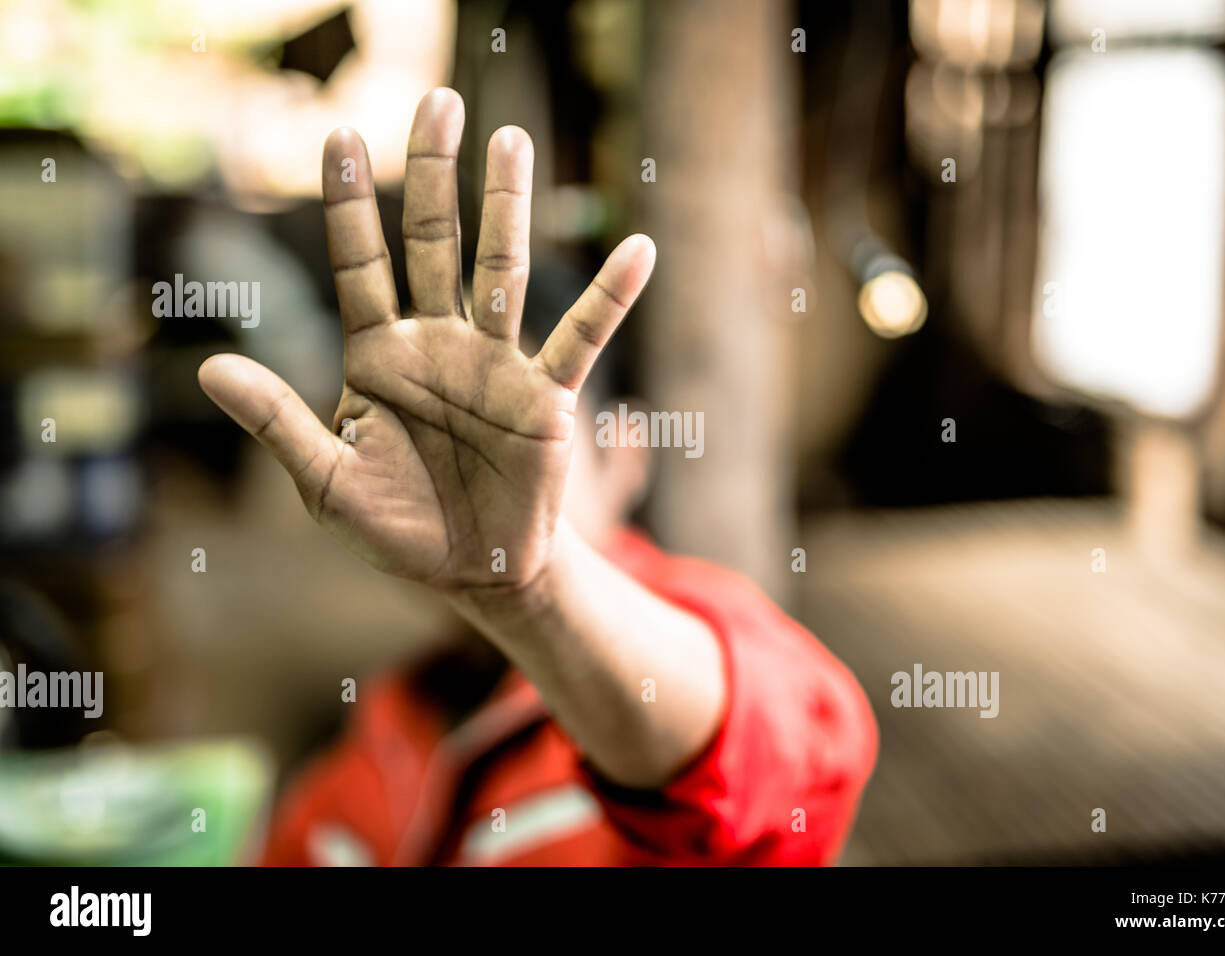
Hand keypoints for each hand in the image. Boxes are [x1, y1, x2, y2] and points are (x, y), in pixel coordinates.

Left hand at [199, 88, 655, 590]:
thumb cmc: (397, 527)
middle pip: (433, 243)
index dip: (347, 203)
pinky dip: (609, 298)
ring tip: (511, 139)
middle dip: (431, 173)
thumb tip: (208, 370)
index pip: (358, 265)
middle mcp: (437, 344)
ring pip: (503, 270)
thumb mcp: (326, 482)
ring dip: (507, 207)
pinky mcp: (545, 397)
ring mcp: (495, 365)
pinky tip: (639, 251)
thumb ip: (278, 424)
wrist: (472, 572)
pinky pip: (580, 340)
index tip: (336, 135)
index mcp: (378, 358)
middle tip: (437, 101)